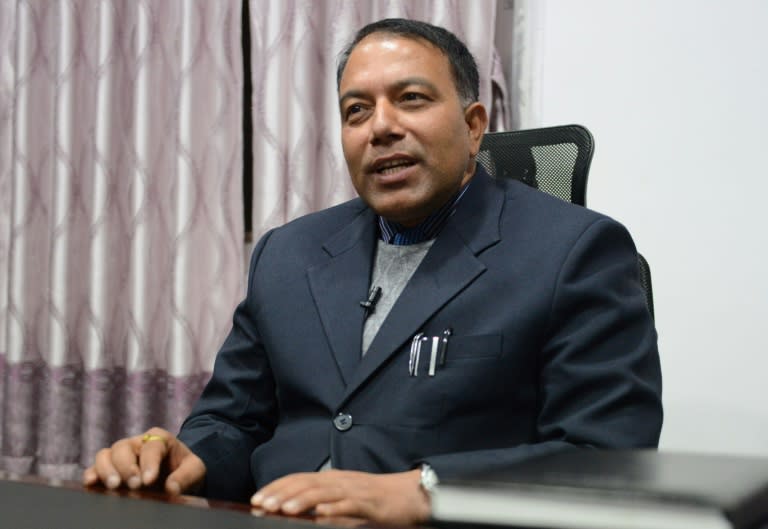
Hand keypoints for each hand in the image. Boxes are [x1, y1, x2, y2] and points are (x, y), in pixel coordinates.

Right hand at [82, 427, 205, 494]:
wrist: (178, 474)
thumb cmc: (185, 469)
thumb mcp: (195, 470)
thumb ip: (185, 477)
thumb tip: (171, 488)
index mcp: (159, 438)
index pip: (151, 447)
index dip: (149, 463)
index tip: (149, 481)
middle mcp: (136, 443)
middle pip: (123, 448)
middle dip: (126, 467)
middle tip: (134, 485)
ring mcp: (120, 455)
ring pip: (105, 455)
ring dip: (106, 471)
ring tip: (114, 486)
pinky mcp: (109, 469)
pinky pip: (94, 468)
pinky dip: (90, 475)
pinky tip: (90, 484)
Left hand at [250, 469, 429, 524]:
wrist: (408, 494)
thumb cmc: (374, 498)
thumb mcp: (343, 496)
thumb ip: (322, 500)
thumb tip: (295, 510)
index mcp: (331, 478)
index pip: (298, 479)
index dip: (276, 487)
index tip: (256, 498)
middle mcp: (339, 480)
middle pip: (305, 484)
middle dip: (281, 494)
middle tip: (261, 505)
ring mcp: (354, 490)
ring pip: (323, 492)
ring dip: (302, 501)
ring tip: (284, 509)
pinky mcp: (369, 503)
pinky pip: (349, 505)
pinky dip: (334, 509)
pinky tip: (321, 514)